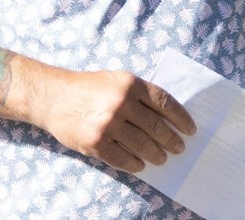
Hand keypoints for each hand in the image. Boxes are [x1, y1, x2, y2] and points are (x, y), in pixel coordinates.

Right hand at [32, 68, 195, 172]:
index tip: (190, 129)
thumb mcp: (117, 80)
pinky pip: (123, 158)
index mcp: (130, 84)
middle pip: (157, 126)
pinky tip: (141, 164)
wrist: (54, 97)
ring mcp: (109, 124)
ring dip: (156, 153)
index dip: (181, 118)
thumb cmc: (89, 87)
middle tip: (179, 147)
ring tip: (162, 157)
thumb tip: (167, 116)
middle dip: (171, 139)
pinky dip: (135, 163)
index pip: (165, 103)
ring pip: (143, 144)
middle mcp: (121, 103)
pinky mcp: (96, 143)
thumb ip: (140, 94)